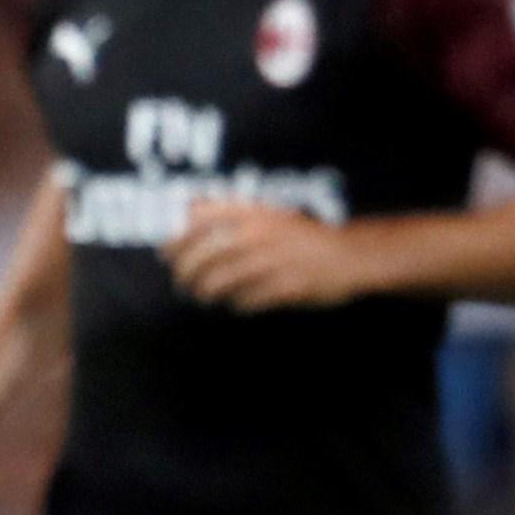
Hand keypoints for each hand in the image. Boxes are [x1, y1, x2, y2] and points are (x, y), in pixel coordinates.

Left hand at [165, 201, 380, 311]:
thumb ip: (233, 213)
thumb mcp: (270, 213)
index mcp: (252, 212)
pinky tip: (236, 303)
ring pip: (217, 283)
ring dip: (204, 293)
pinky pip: (243, 301)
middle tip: (182, 282)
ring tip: (202, 296)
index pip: (197, 220)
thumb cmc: (304, 235)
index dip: (175, 238)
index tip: (165, 253)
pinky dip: (235, 304)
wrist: (349, 255)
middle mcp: (256, 234)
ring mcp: (269, 262)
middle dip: (184, 274)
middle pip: (200, 257)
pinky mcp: (281, 288)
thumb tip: (189, 210)